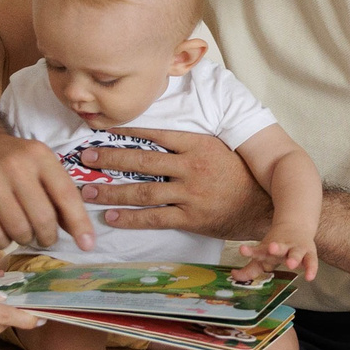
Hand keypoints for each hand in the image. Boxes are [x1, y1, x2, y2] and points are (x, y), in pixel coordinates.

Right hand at [0, 125, 93, 252]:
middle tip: (44, 237)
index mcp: (39, 155)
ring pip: (18, 230)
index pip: (66, 195)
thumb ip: (59, 194)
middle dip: (47, 236)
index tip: (87, 245)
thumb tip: (81, 233)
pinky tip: (2, 232)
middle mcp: (16, 165)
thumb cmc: (13, 159)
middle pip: (42, 218)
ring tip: (22, 230)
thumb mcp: (40, 165)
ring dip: (24, 238)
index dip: (79, 223)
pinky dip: (2, 241)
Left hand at [76, 130, 267, 241]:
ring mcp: (190, 194)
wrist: (263, 205)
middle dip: (111, 160)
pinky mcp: (191, 218)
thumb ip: (191, 143)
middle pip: (142, 162)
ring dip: (113, 192)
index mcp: (198, 145)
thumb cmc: (240, 174)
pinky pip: (155, 218)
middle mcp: (191, 167)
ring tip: (88, 193)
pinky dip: (131, 218)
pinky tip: (112, 218)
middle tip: (86, 158)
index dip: (128, 132)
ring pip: (143, 192)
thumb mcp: (219, 148)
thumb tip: (159, 135)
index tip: (104, 130)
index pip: (156, 135)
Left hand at [234, 227, 318, 282]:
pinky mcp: (309, 253)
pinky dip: (311, 269)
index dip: (250, 251)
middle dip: (276, 248)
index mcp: (269, 249)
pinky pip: (311, 262)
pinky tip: (310, 277)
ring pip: (296, 252)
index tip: (242, 250)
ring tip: (291, 263)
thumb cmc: (278, 246)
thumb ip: (250, 269)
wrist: (296, 226)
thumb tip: (233, 276)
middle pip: (279, 247)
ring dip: (293, 257)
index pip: (258, 250)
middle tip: (272, 248)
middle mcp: (283, 248)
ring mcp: (297, 249)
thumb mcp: (263, 255)